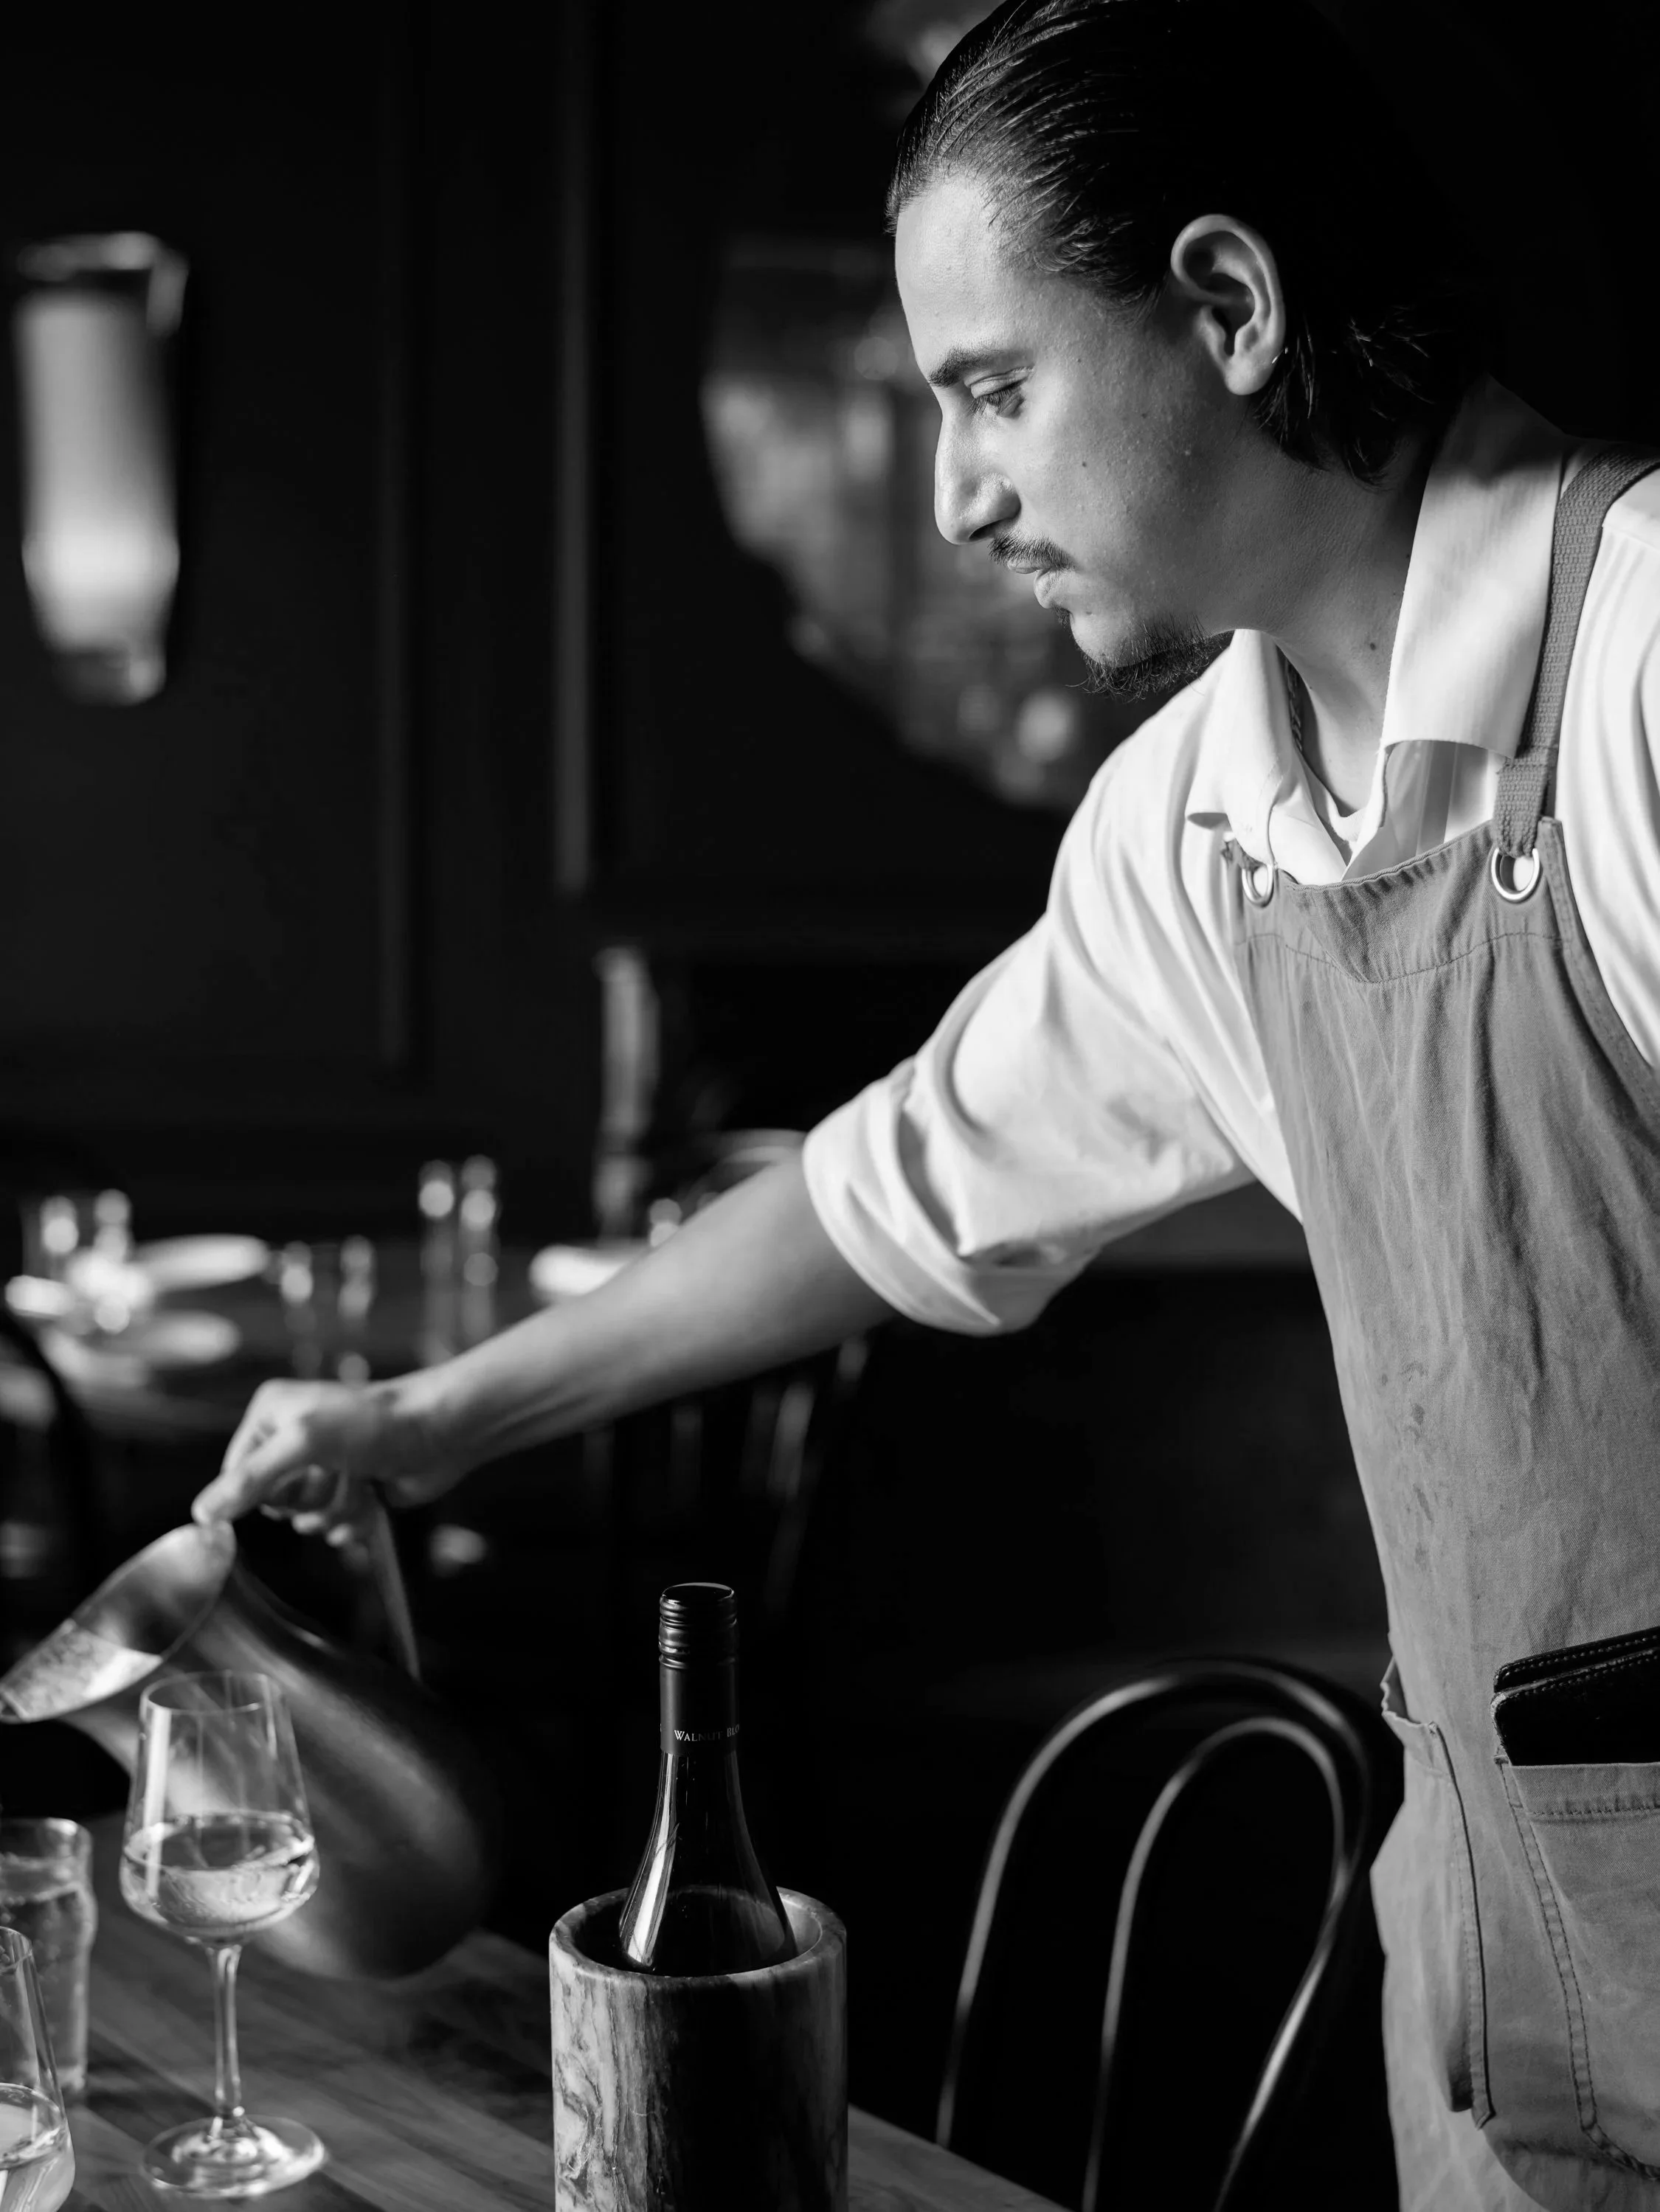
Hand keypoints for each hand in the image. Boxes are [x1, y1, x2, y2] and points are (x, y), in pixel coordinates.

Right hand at [191, 1374, 462, 1538]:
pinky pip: (332, 1527)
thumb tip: (202, 1513)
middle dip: (309, 1498)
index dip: (263, 1492)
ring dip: (335, 1510)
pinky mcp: (350, 1489)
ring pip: (304, 1519)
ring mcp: (323, 1466)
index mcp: (270, 1414)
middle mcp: (292, 1439)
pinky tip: (372, 1501)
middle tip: (336, 1472)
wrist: (443, 1431)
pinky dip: (353, 1521)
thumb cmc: (377, 1423)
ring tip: (360, 1482)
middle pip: (272, 1502)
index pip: (235, 1476)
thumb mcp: (306, 1442)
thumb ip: (251, 1479)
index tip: (294, 1478)